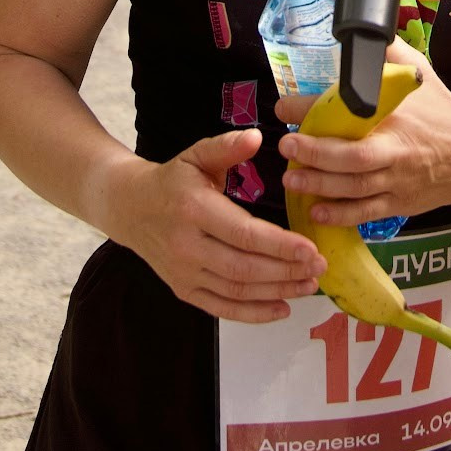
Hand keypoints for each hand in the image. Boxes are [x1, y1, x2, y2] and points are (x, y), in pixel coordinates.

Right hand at [105, 130, 325, 322]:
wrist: (129, 208)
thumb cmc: (173, 180)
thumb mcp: (196, 155)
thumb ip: (226, 147)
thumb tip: (256, 137)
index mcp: (194, 209)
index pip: (244, 234)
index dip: (280, 245)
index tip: (312, 249)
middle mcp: (187, 246)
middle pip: (244, 267)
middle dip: (287, 271)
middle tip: (320, 268)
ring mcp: (184, 272)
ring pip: (237, 290)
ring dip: (278, 291)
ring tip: (310, 285)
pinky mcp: (184, 290)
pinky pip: (222, 308)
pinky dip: (254, 313)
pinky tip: (282, 308)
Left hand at [277, 41, 450, 224]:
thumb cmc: (444, 116)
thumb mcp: (422, 76)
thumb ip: (392, 54)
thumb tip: (366, 29)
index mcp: (398, 114)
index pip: (352, 109)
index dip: (315, 108)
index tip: (286, 107)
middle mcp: (397, 149)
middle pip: (353, 156)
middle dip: (316, 152)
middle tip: (287, 145)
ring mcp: (398, 180)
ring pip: (355, 187)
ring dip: (320, 185)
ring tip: (292, 178)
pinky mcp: (399, 203)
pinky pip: (366, 212)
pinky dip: (341, 214)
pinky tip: (317, 211)